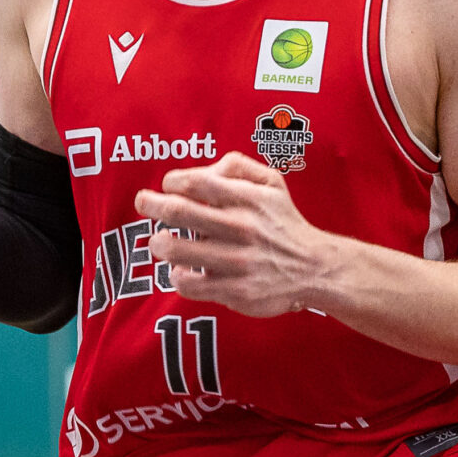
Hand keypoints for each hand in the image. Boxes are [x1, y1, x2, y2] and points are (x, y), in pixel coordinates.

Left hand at [136, 154, 343, 318]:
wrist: (314, 268)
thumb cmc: (283, 221)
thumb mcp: (271, 182)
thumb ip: (236, 166)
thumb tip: (202, 171)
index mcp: (247, 199)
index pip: (194, 182)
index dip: (171, 181)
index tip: (167, 185)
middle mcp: (240, 228)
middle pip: (178, 212)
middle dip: (151, 204)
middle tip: (143, 202)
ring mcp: (236, 261)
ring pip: (176, 250)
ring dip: (158, 243)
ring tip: (159, 241)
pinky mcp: (234, 290)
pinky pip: (188, 283)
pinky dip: (176, 275)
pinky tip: (181, 269)